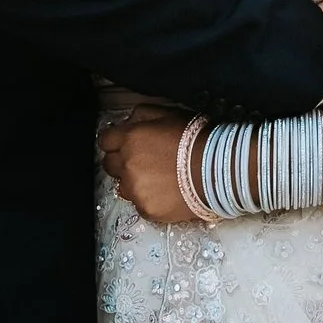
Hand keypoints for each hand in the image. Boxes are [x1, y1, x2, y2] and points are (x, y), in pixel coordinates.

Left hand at [99, 104, 194, 224]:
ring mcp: (135, 190)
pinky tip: (167, 191)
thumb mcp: (169, 113)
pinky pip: (139, 203)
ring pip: (122, 186)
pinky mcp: (146, 210)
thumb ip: (142, 115)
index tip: (125, 144)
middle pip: (109, 165)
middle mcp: (126, 165)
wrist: (217, 169)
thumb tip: (128, 122)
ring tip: (158, 178)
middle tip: (144, 161)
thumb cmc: (196, 138)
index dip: (115, 141)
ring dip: (134, 181)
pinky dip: (149, 198)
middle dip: (121, 161)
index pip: (105, 141)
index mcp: (130, 139)